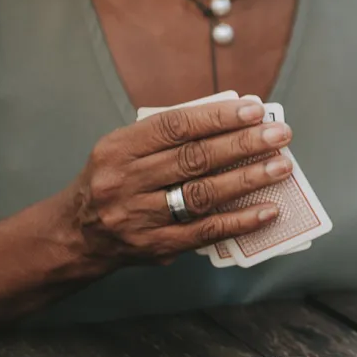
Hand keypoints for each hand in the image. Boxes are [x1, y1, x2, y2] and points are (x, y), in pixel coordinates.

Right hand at [51, 98, 293, 271]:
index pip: (174, 127)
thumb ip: (169, 136)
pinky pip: (205, 232)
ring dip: (248, 180)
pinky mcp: (154, 246)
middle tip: (279, 135)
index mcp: (117, 149)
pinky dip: (240, 221)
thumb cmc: (114, 181)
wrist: (75, 234)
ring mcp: (138, 217)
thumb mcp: (124, 150)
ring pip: (202, 195)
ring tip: (281, 167)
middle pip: (193, 159)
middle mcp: (124, 182)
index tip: (254, 109)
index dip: (217, 117)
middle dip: (243, 145)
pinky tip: (268, 210)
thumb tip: (235, 121)